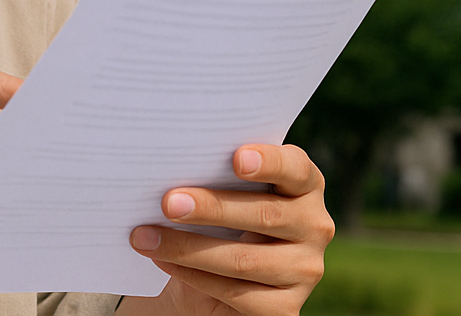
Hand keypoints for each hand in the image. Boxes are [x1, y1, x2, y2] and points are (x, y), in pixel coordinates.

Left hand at [120, 144, 333, 315]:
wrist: (216, 275)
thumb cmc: (219, 218)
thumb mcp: (223, 191)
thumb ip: (214, 174)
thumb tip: (168, 163)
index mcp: (305, 185)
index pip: (295, 168)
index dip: (270, 161)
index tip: (236, 158)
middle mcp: (315, 226)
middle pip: (264, 215)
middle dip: (211, 208)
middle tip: (168, 202)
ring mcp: (305, 270)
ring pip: (243, 259)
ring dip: (187, 247)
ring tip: (145, 236)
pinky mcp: (286, 308)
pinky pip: (235, 293)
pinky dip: (192, 276)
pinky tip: (162, 261)